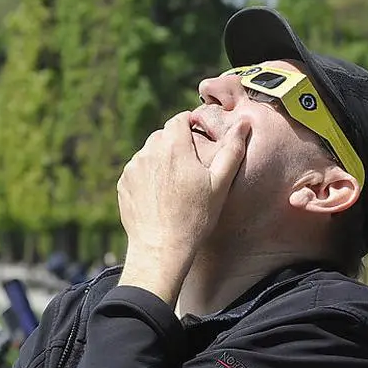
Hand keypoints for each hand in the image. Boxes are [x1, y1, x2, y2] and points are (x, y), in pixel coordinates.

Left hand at [117, 112, 249, 304]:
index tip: (199, 135)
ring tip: (176, 184)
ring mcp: (133, 168)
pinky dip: (149, 176)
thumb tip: (244, 124)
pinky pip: (138, 170)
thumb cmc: (196, 217)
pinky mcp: (123, 183)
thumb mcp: (220, 184)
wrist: (161, 248)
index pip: (179, 119)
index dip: (190, 123)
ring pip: (149, 153)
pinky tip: (161, 195)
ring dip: (161, 160)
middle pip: (163, 135)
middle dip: (176, 143)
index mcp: (173, 147)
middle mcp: (149, 152)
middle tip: (191, 165)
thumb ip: (232, 150)